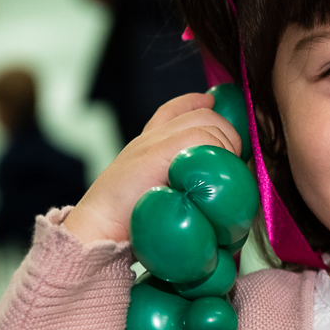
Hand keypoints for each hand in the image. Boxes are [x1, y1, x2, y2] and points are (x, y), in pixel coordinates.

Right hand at [63, 94, 242, 244]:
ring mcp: (153, 141)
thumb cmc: (126, 222)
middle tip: (232, 160)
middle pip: (202, 115)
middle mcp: (150, 137)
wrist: (97, 228)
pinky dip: (214, 152)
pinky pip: (198, 137)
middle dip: (227, 134)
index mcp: (147, 144)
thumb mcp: (151, 194)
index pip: (174, 110)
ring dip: (225, 146)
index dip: (195, 102)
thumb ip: (173, 182)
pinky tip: (214, 173)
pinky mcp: (156, 151)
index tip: (210, 101)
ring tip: (224, 173)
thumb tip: (204, 185)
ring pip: (206, 124)